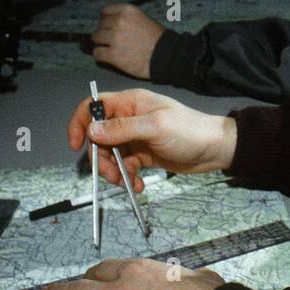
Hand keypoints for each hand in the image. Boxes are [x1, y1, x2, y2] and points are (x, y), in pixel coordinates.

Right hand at [68, 86, 236, 190]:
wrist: (215, 150)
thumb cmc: (190, 131)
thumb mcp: (155, 128)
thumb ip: (122, 129)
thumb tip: (92, 130)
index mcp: (131, 103)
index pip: (95, 106)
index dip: (80, 123)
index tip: (74, 144)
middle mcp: (130, 119)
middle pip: (99, 137)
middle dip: (100, 158)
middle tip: (111, 174)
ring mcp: (136, 138)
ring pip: (110, 155)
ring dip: (114, 172)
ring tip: (127, 182)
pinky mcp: (143, 155)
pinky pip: (125, 167)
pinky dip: (127, 178)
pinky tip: (138, 185)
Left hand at [91, 3, 162, 78]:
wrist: (165, 56)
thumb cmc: (157, 39)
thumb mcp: (144, 18)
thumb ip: (127, 18)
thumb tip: (111, 22)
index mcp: (128, 11)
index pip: (105, 11)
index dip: (105, 19)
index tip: (107, 25)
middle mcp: (119, 22)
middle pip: (100, 25)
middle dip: (104, 32)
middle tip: (110, 39)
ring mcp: (115, 38)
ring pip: (96, 38)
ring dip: (101, 43)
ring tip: (108, 47)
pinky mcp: (113, 54)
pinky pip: (97, 53)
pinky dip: (100, 55)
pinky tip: (107, 56)